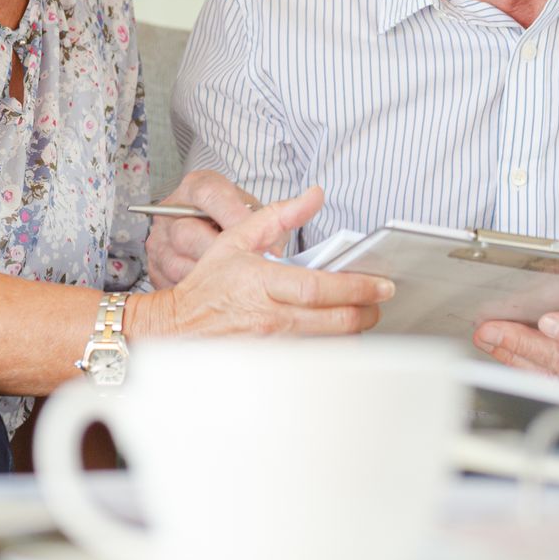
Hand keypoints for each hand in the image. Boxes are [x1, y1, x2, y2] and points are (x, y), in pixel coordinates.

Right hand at [134, 187, 393, 337]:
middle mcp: (269, 318)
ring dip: (353, 331)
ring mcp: (271, 345)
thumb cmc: (208, 285)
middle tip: (379, 302)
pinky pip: (313, 358)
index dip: (356, 287)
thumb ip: (279, 215)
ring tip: (363, 316)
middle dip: (366, 312)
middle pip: (333, 320)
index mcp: (262, 283)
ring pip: (328, 344)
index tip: (381, 285)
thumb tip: (313, 195)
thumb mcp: (237, 239)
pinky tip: (339, 337)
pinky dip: (332, 348)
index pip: (319, 288)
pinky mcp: (271, 364)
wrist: (176, 326)